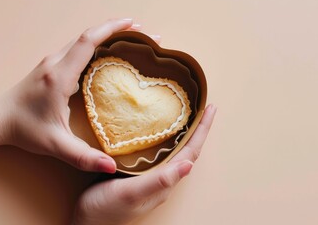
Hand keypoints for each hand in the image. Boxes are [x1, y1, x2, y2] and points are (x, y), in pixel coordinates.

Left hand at [0, 18, 142, 172]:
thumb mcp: (55, 145)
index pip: (88, 41)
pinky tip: (108, 53)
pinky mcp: (51, 67)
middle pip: (89, 35)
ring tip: (130, 39)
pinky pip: (77, 48)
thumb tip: (112, 167)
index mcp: (59, 76)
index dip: (111, 29)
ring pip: (83, 40)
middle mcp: (55, 63)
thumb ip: (83, 157)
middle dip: (117, 29)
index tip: (132, 23)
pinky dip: (96, 44)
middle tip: (142, 33)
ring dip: (107, 35)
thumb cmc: (23, 129)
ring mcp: (52, 62)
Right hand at [72, 104, 216, 224]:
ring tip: (188, 114)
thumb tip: (189, 165)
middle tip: (204, 107)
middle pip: (187, 150)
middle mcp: (162, 178)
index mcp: (165, 181)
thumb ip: (159, 180)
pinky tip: (159, 131)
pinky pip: (159, 153)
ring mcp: (151, 177)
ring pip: (174, 151)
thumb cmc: (106, 210)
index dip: (202, 130)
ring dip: (184, 133)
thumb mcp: (132, 193)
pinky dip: (165, 138)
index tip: (211, 109)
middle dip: (197, 128)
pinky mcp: (138, 175)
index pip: (191, 152)